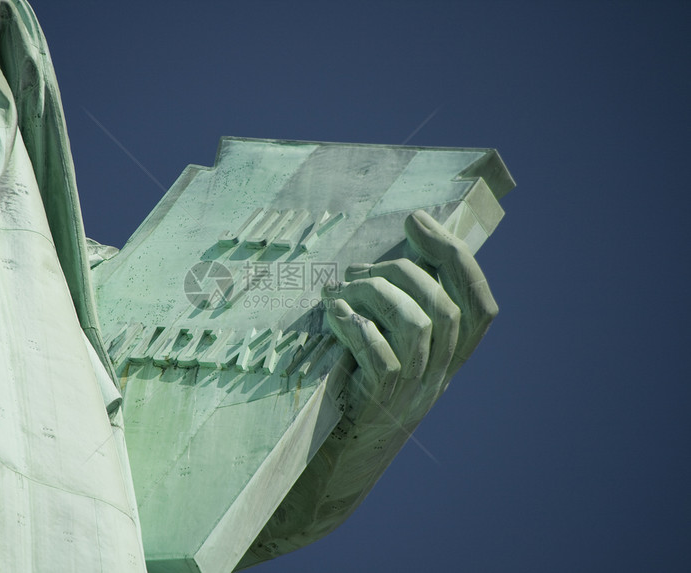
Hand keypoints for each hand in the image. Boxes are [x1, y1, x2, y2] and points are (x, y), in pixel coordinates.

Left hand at [323, 209, 497, 425]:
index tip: (419, 222)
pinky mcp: (379, 404)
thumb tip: (397, 253)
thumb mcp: (389, 350)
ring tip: (338, 290)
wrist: (335, 462)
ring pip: (416, 325)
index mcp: (449, 360)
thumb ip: (401, 312)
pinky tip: (333, 313)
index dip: (456, 258)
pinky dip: (356, 325)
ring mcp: (412, 392)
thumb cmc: (356, 392)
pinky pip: (381, 355)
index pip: (480, 307)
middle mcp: (439, 376)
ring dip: (373, 293)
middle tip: (357, 268)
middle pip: (446, 307)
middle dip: (402, 270)